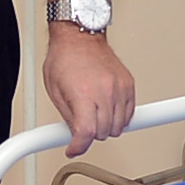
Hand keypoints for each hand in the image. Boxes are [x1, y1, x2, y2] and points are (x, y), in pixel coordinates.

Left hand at [43, 26, 135, 157]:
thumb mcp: (54, 91)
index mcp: (83, 94)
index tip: (73, 148)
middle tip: (83, 127)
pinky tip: (108, 111)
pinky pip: (130, 113)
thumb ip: (67, 117)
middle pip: (103, 133)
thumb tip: (74, 135)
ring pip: (119, 127)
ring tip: (95, 118)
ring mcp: (119, 88)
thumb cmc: (65, 57)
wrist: (80, 36)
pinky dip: (120, 117)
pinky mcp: (128, 85)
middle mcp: (104, 92)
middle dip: (91, 135)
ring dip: (106, 127)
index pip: (86, 133)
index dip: (78, 147)